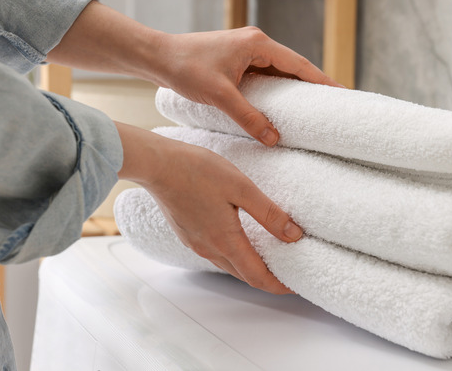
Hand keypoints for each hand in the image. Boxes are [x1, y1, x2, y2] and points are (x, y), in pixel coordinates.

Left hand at [48, 1, 342, 146]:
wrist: (157, 57)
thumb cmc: (185, 69)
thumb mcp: (219, 96)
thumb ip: (248, 117)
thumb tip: (274, 138)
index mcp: (257, 44)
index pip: (298, 64)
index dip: (321, 80)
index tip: (342, 93)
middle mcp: (255, 43)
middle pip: (293, 66)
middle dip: (313, 85)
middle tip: (335, 105)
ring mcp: (246, 51)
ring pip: (279, 71)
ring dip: (294, 88)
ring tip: (315, 108)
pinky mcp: (237, 60)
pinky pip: (265, 75)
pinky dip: (277, 89)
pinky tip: (283, 105)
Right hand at [115, 122, 299, 294]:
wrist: (157, 165)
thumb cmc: (198, 171)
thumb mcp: (242, 187)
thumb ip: (268, 213)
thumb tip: (294, 235)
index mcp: (225, 241)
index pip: (258, 277)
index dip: (279, 285)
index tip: (295, 286)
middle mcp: (209, 249)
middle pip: (244, 275)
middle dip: (268, 279)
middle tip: (287, 274)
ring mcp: (195, 243)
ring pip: (229, 265)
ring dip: (250, 268)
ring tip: (269, 258)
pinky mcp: (187, 233)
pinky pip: (215, 254)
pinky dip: (234, 256)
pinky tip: (241, 241)